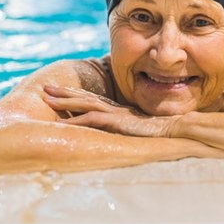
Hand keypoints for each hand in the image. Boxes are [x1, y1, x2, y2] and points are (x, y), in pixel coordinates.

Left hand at [42, 85, 175, 137]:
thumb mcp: (142, 129)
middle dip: (65, 93)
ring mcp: (116, 114)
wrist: (177, 128)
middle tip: (46, 88)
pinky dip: (78, 121)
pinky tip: (65, 123)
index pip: (93, 100)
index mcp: (119, 110)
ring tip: (48, 98)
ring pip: (85, 105)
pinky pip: (94, 120)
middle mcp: (115, 109)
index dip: (76, 95)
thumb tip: (126, 134)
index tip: (60, 92)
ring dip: (66, 102)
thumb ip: (131, 129)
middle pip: (85, 97)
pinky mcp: (119, 122)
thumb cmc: (164, 130)